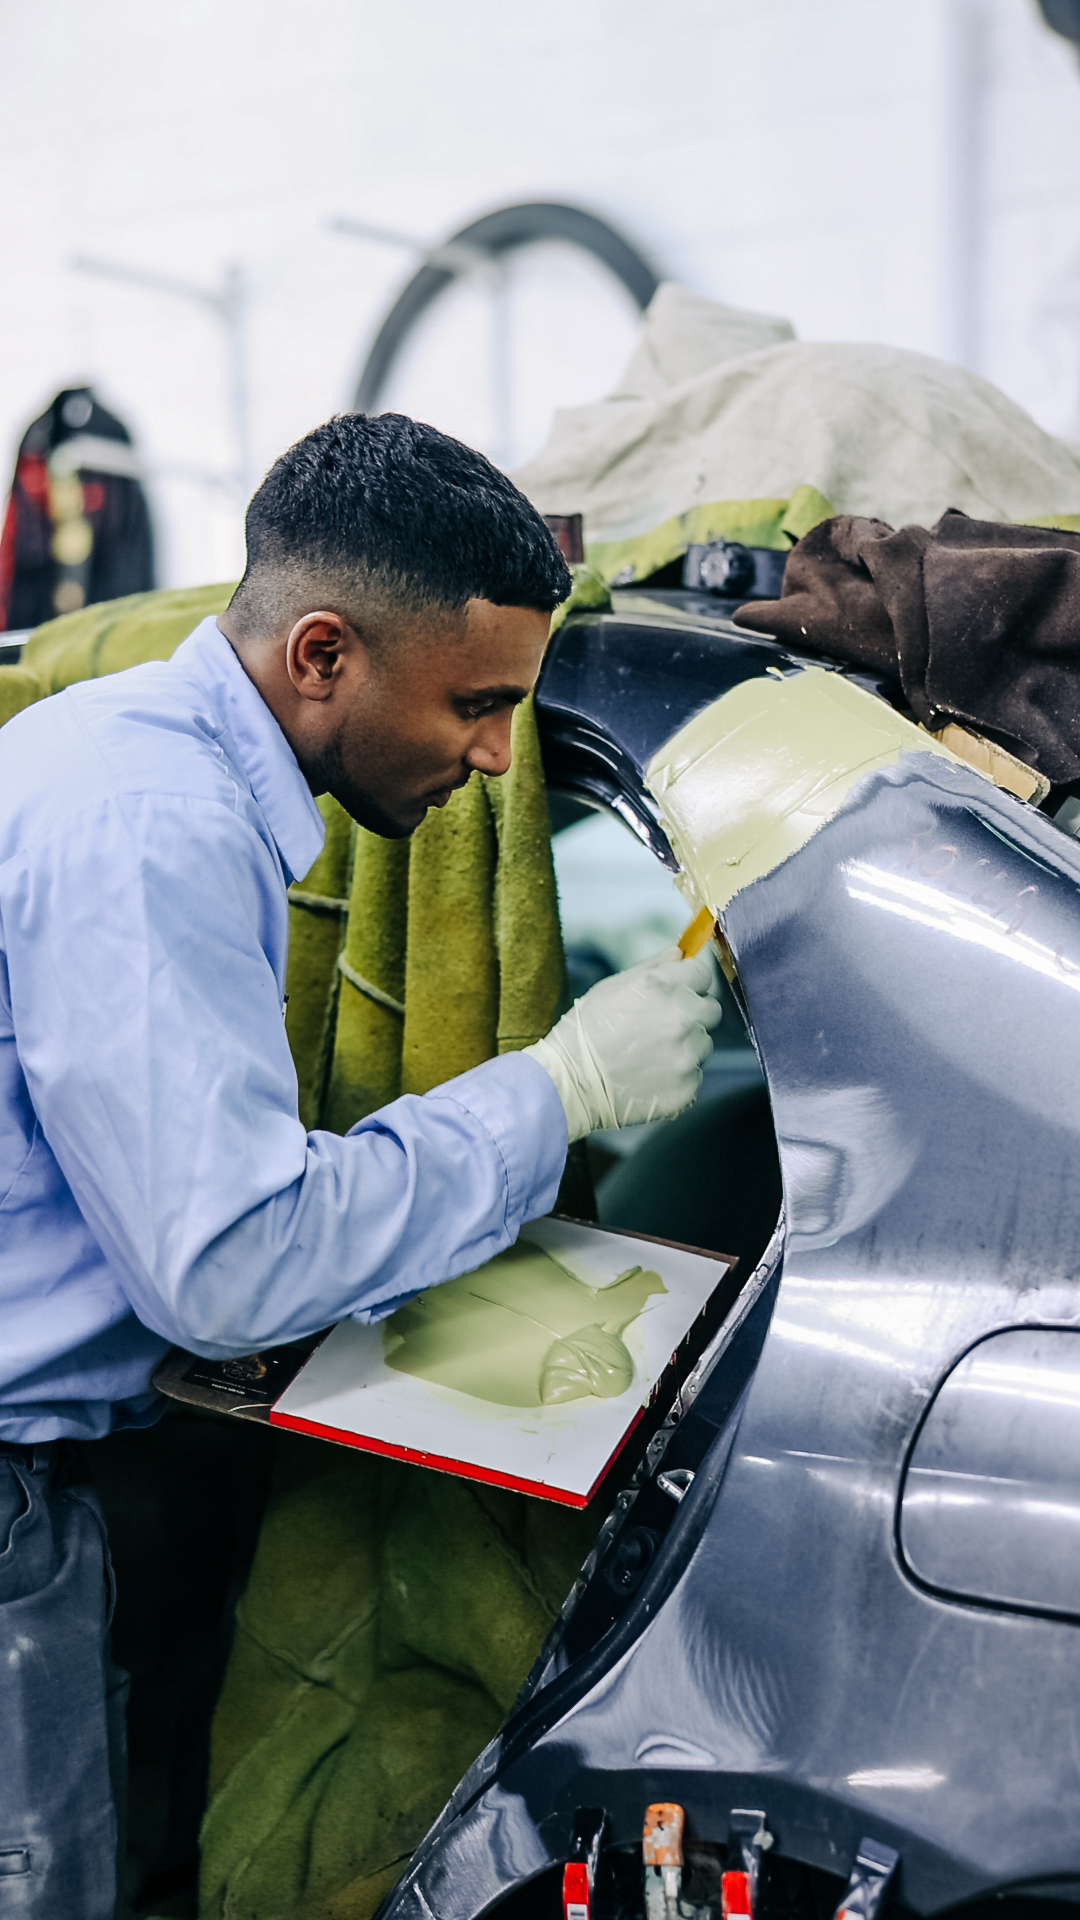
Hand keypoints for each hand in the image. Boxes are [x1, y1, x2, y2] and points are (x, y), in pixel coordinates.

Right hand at [525, 945, 721, 1142]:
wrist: (569, 1082)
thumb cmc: (586, 1029)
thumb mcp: (613, 986)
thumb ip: (654, 966)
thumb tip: (681, 953)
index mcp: (662, 988)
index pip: (703, 973)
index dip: (689, 983)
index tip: (676, 993)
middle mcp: (681, 1019)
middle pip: (711, 1010)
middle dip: (692, 1014)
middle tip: (661, 1026)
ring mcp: (686, 1056)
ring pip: (704, 1044)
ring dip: (685, 1046)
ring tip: (650, 1053)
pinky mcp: (687, 1087)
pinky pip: (695, 1074)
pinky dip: (678, 1075)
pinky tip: (650, 1074)